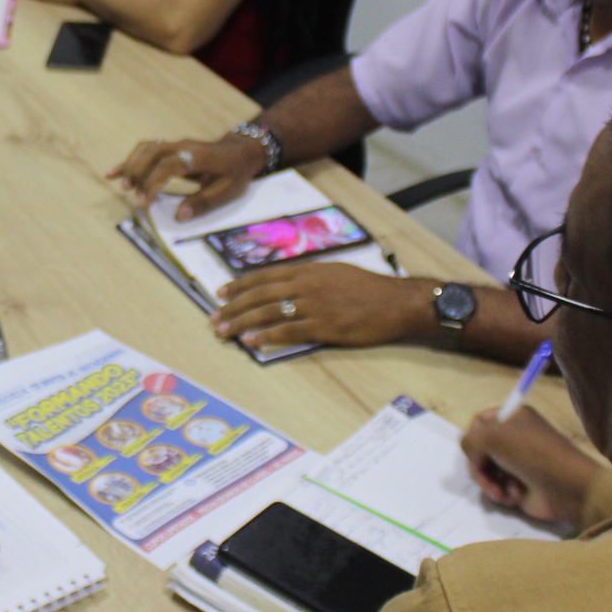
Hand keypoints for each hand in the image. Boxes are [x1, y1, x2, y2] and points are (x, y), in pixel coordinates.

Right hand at [108, 136, 266, 220]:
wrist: (241, 152)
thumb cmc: (235, 173)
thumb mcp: (228, 191)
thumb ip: (203, 203)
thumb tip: (179, 216)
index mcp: (198, 156)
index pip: (169, 165)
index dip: (154, 182)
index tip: (144, 200)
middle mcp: (183, 146)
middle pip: (152, 151)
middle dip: (138, 171)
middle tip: (131, 193)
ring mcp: (176, 145)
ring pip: (146, 148)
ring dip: (131, 165)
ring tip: (121, 185)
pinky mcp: (171, 148)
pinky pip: (146, 150)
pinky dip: (129, 161)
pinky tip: (113, 173)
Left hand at [211, 266, 429, 349]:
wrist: (397, 303)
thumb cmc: (370, 289)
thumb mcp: (336, 273)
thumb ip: (310, 278)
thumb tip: (287, 285)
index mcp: (309, 271)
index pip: (266, 276)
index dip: (241, 284)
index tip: (221, 292)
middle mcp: (307, 285)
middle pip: (261, 294)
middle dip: (234, 306)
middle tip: (214, 316)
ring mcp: (315, 306)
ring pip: (269, 312)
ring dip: (242, 321)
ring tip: (224, 331)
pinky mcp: (324, 327)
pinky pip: (288, 331)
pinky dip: (266, 335)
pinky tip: (250, 341)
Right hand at [459, 406, 599, 524]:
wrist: (565, 486)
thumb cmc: (530, 453)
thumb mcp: (492, 436)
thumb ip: (469, 441)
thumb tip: (472, 456)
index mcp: (513, 418)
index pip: (480, 422)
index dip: (473, 436)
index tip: (475, 448)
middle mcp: (515, 439)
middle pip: (480, 451)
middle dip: (478, 466)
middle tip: (483, 474)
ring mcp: (517, 464)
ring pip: (486, 473)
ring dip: (489, 483)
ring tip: (500, 490)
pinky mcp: (520, 487)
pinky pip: (499, 490)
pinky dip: (503, 494)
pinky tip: (515, 495)